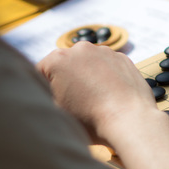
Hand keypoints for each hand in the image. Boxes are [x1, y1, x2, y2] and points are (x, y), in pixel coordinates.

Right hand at [37, 42, 155, 143]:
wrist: (130, 121)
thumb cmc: (90, 120)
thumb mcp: (54, 111)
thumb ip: (42, 96)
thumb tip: (43, 92)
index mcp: (57, 59)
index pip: (39, 73)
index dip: (44, 90)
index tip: (54, 104)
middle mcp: (80, 48)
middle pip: (65, 66)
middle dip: (66, 81)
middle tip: (75, 104)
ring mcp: (105, 51)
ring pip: (87, 65)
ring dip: (87, 78)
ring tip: (95, 100)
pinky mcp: (123, 59)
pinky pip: (108, 67)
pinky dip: (106, 77)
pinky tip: (110, 95)